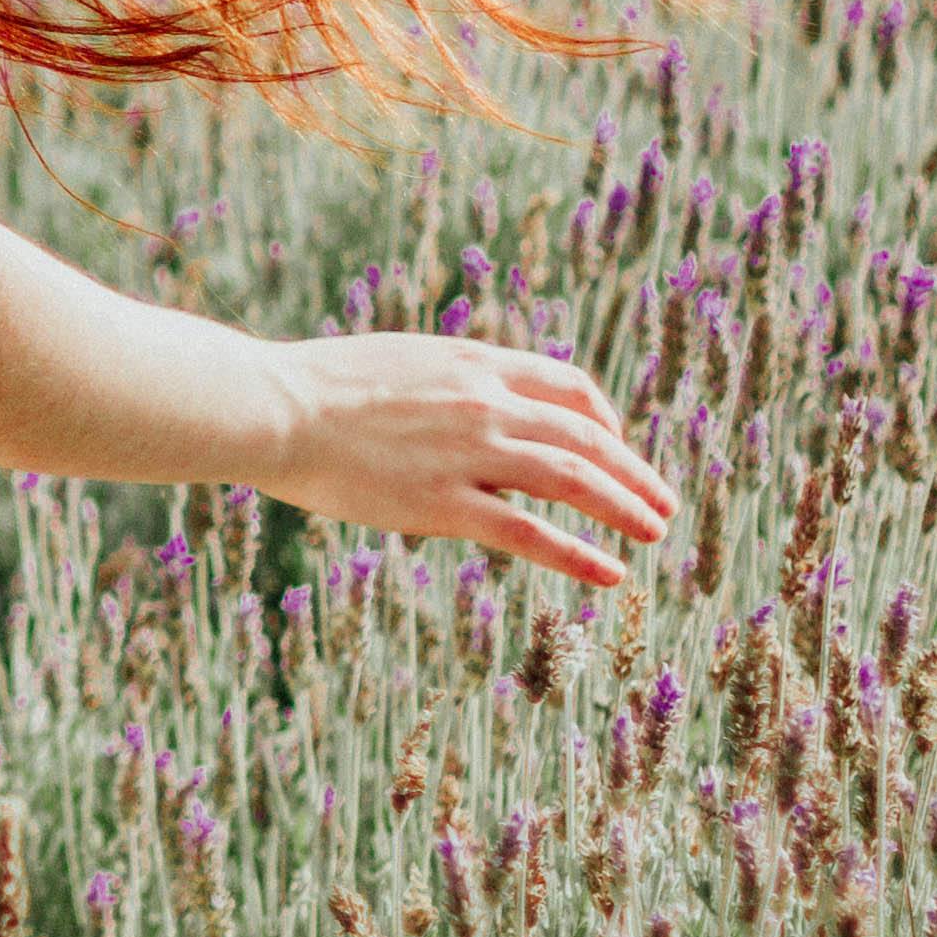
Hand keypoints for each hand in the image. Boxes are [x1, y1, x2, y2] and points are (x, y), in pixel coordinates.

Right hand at [255, 336, 671, 591]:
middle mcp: (484, 402)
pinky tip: (609, 573)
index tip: (617, 446)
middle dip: (633, 471)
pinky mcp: (445, 503)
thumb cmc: (317, 388)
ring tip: (654, 532)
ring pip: (574, 479)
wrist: (274, 407)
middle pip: (586, 436)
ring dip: (624, 507)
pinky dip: (578, 554)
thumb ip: (446, 383)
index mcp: (473, 362)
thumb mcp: (400, 364)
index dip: (606, 420)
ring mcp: (469, 452)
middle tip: (662, 503)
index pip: (567, 387)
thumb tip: (467, 404)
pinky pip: (530, 532)